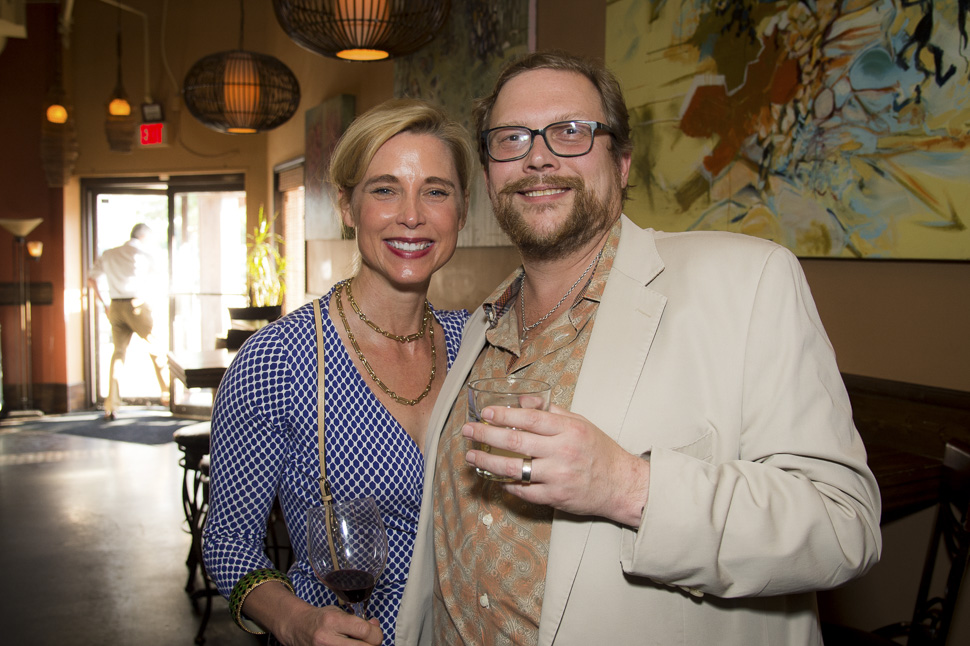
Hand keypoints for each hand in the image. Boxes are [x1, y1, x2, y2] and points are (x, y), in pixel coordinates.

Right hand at [280, 605, 382, 645]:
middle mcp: (327, 639)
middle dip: (372, 644)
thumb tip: (376, 626)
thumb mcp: (339, 612)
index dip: (376, 633)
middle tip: (371, 640)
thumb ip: (358, 620)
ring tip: (359, 643)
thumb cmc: (320, 619)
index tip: (376, 631)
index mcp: (333, 621)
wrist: (299, 628)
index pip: (364, 631)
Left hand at [463, 404, 649, 526]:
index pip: (530, 418)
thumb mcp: (580, 423)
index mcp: (568, 430)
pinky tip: (495, 479)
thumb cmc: (599, 451)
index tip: (486, 413)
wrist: (621, 484)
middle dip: (486, 435)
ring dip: (488, 462)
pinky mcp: (555, 497)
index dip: (505, 415)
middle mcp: (561, 452)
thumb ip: (551, 411)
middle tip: (468, 430)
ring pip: (514, 469)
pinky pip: (524, 492)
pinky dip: (507, 485)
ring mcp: (557, 476)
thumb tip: (524, 399)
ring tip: (471, 455)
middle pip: (516, 442)